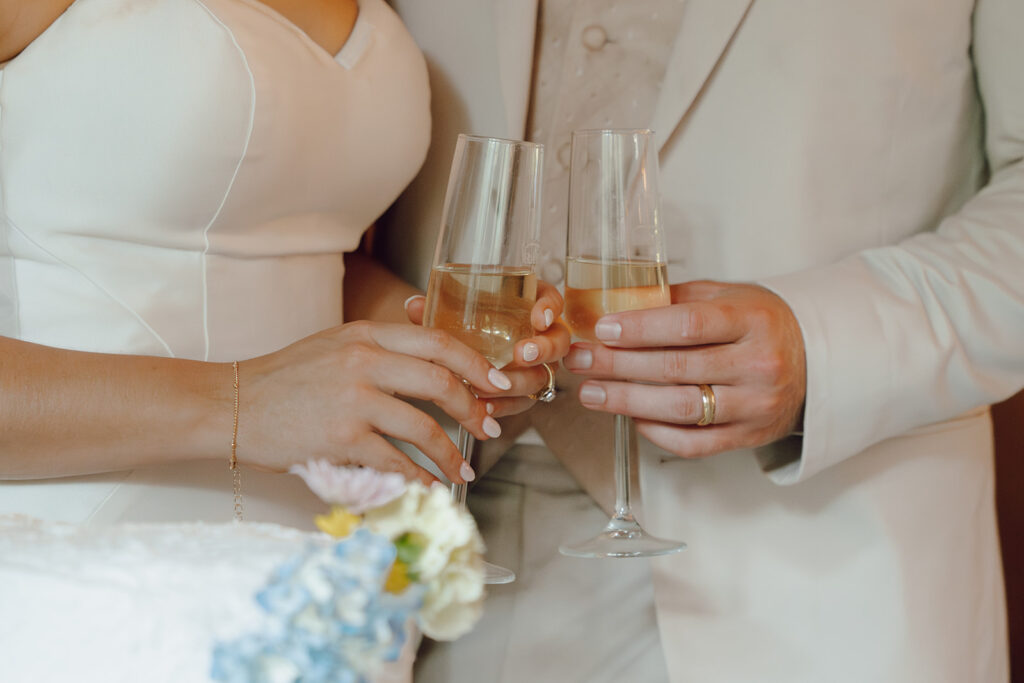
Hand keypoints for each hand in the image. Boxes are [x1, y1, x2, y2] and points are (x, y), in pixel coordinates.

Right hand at [238, 321, 513, 484]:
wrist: (231, 404)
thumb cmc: (283, 379)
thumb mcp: (334, 347)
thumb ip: (379, 352)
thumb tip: (431, 372)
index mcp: (365, 334)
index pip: (437, 341)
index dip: (475, 363)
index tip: (496, 383)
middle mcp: (362, 360)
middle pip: (440, 381)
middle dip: (473, 408)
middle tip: (489, 427)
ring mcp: (352, 400)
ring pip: (424, 427)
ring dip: (452, 453)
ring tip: (464, 469)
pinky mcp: (340, 439)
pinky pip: (395, 462)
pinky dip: (420, 479)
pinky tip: (430, 487)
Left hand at [405, 280, 570, 416]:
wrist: (459, 351)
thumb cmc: (463, 322)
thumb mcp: (450, 311)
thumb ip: (436, 308)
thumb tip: (414, 305)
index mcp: (528, 305)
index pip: (552, 300)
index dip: (550, 308)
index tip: (538, 317)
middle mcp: (538, 335)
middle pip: (558, 342)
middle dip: (544, 349)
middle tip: (523, 353)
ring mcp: (535, 365)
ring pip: (542, 375)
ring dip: (521, 382)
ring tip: (497, 385)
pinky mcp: (523, 391)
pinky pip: (523, 401)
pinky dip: (505, 405)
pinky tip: (486, 407)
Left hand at [562, 281, 805, 457]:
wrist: (816, 361)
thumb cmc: (761, 324)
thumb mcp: (730, 296)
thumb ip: (679, 300)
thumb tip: (619, 304)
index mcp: (753, 320)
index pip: (689, 325)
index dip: (641, 328)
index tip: (603, 330)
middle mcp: (758, 364)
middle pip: (676, 368)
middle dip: (618, 365)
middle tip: (579, 360)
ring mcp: (756, 405)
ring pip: (680, 408)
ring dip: (626, 401)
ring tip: (590, 392)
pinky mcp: (749, 436)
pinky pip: (694, 442)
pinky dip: (655, 432)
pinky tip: (630, 416)